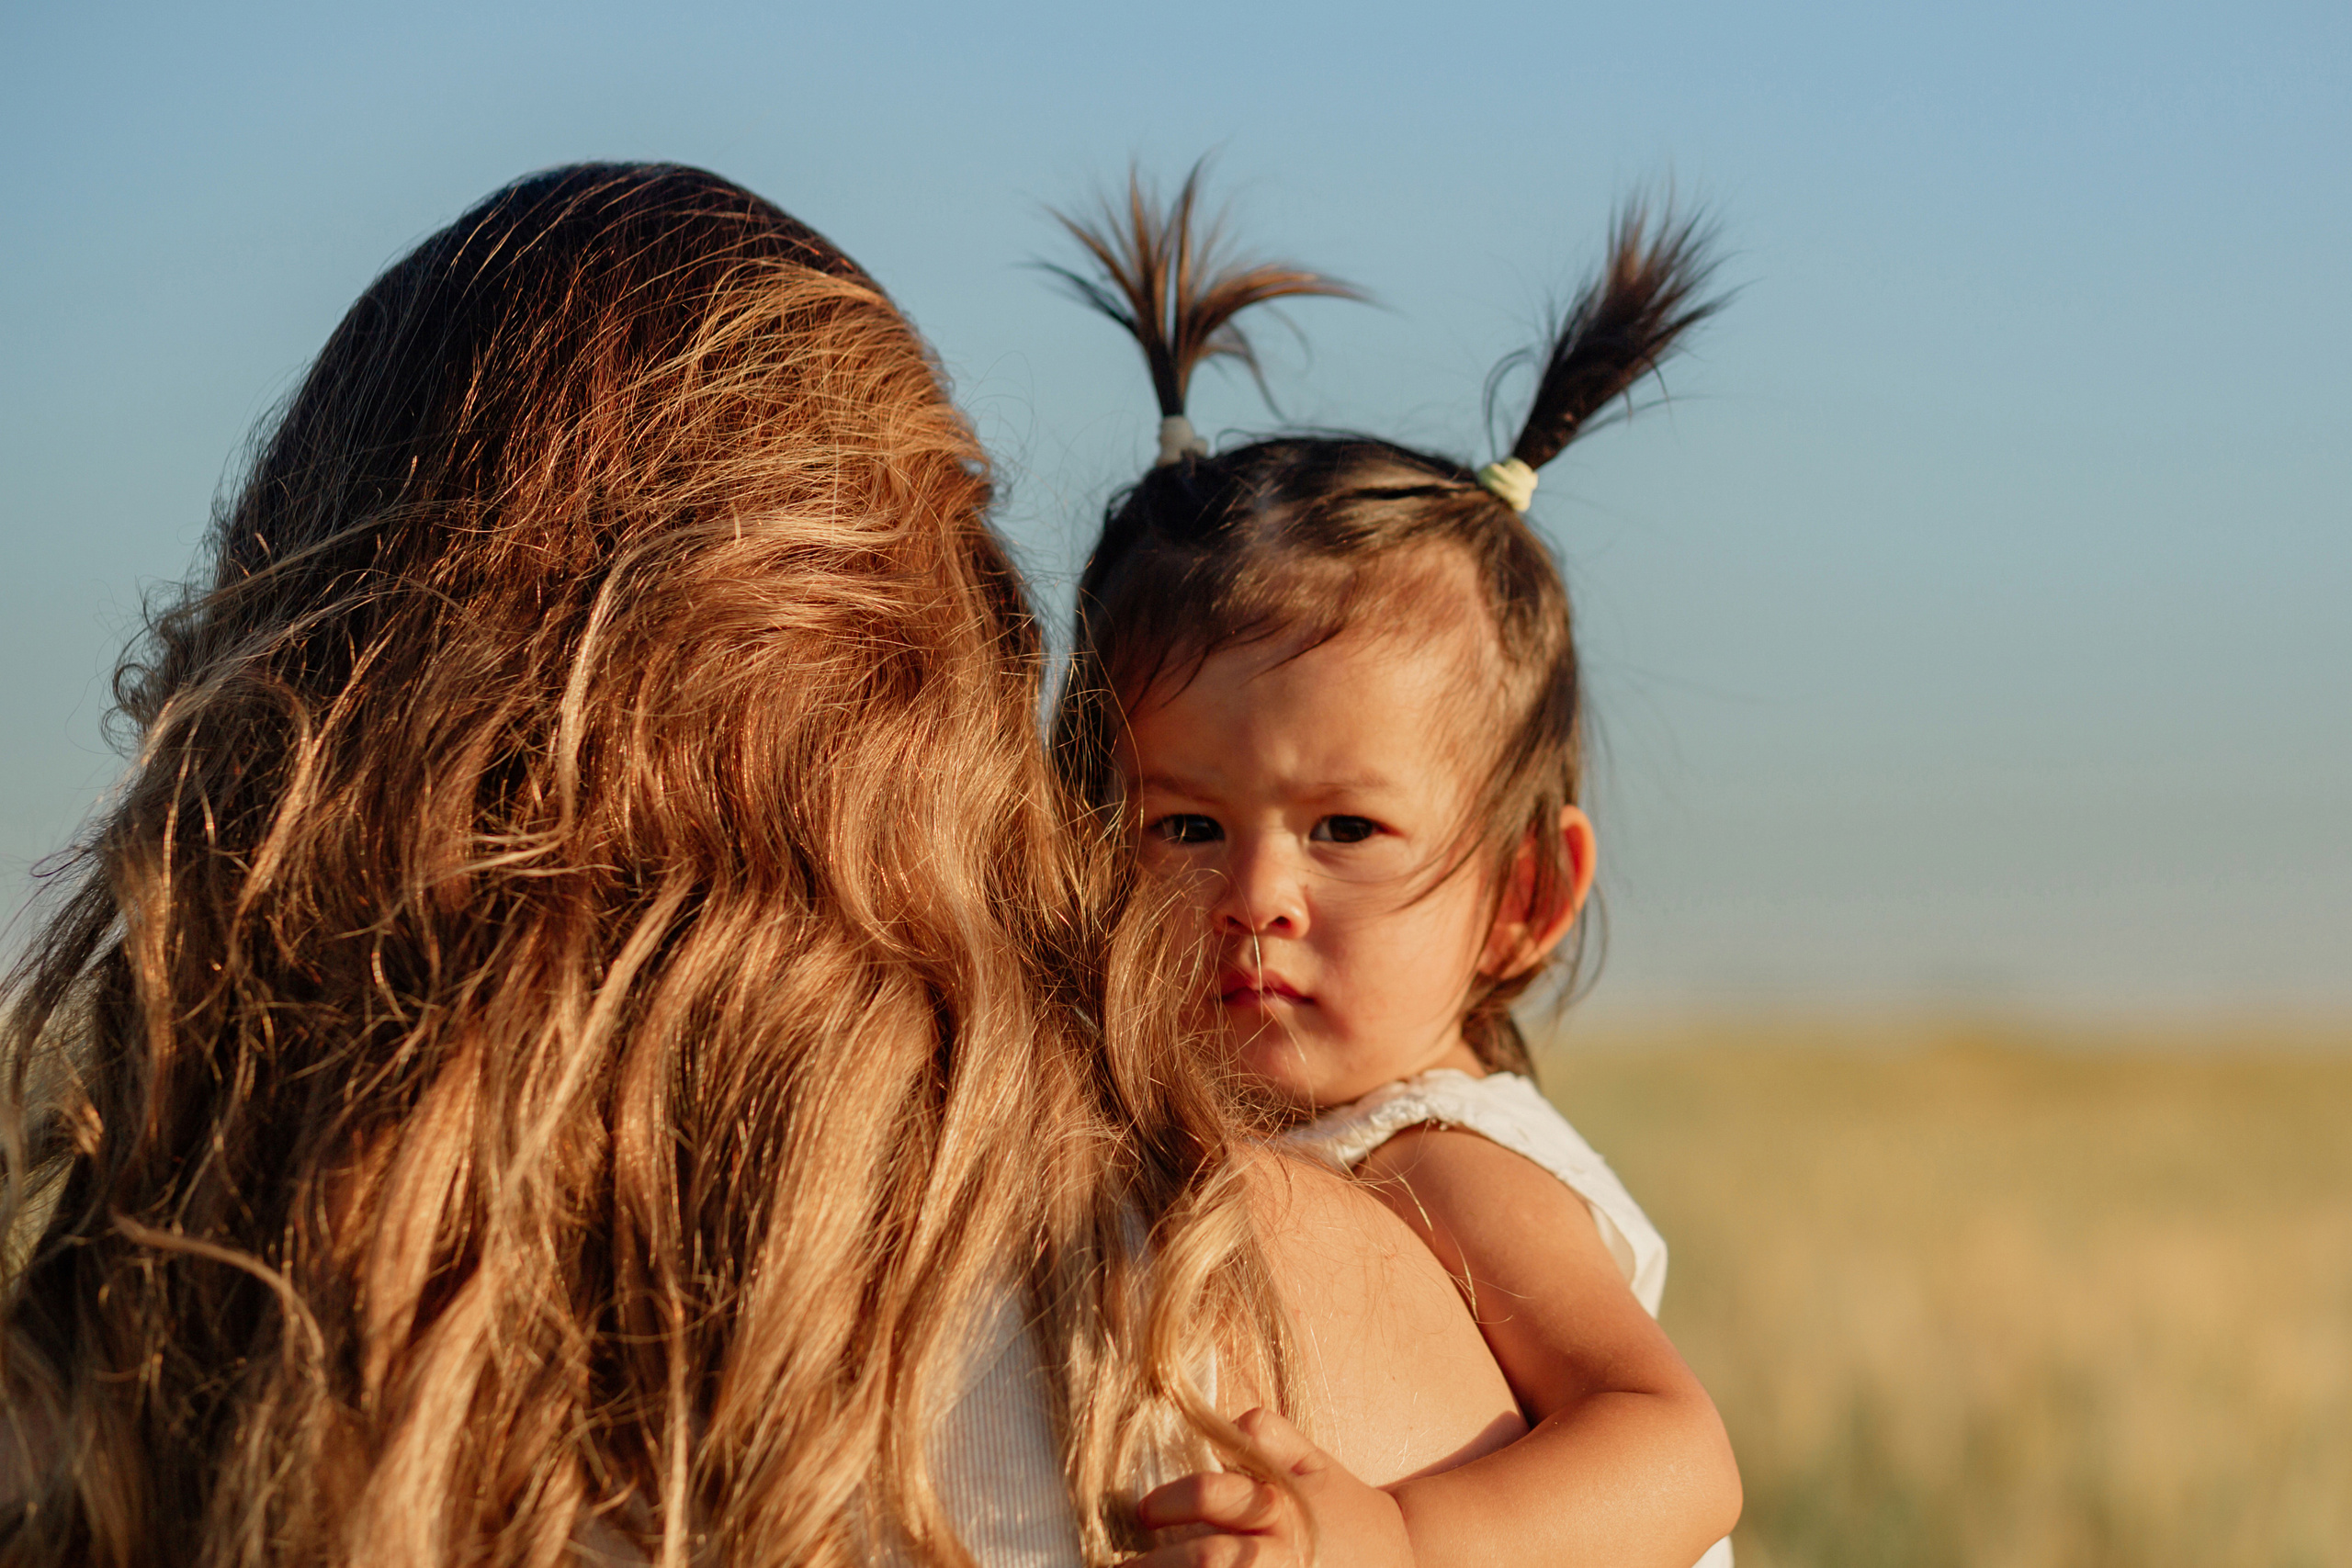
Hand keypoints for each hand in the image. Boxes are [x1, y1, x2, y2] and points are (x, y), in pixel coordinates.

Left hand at [1122, 1408, 1414, 1567]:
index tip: (1142, 1510)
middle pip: (1208, 1559)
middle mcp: (1281, 1552)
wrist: (1408, 1563)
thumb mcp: (1316, 1464)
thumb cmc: (1348, 1511)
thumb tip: (1224, 1417)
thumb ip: (1270, 1436)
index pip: (1212, 1496)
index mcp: (1281, 1506)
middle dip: (1156, 1566)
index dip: (1169, 1501)